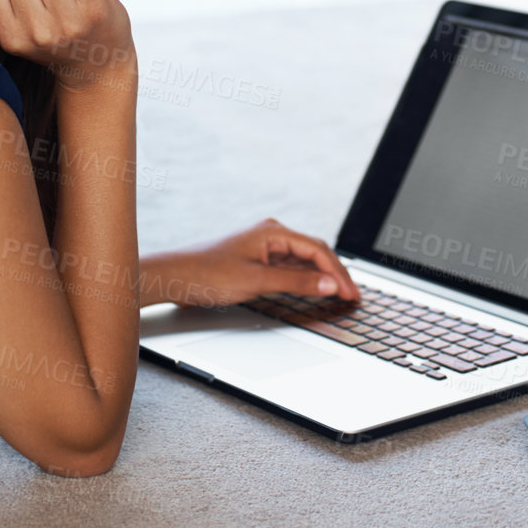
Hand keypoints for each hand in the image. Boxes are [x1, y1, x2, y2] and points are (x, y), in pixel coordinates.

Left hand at [141, 219, 361, 309]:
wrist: (175, 277)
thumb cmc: (209, 275)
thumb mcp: (257, 281)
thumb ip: (295, 282)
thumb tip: (329, 284)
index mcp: (274, 231)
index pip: (318, 250)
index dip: (337, 273)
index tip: (351, 293)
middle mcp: (271, 235)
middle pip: (314, 253)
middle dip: (335, 273)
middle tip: (352, 295)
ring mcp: (264, 247)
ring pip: (302, 261)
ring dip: (321, 277)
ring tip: (339, 294)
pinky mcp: (257, 260)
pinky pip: (289, 267)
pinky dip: (304, 279)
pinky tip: (313, 290)